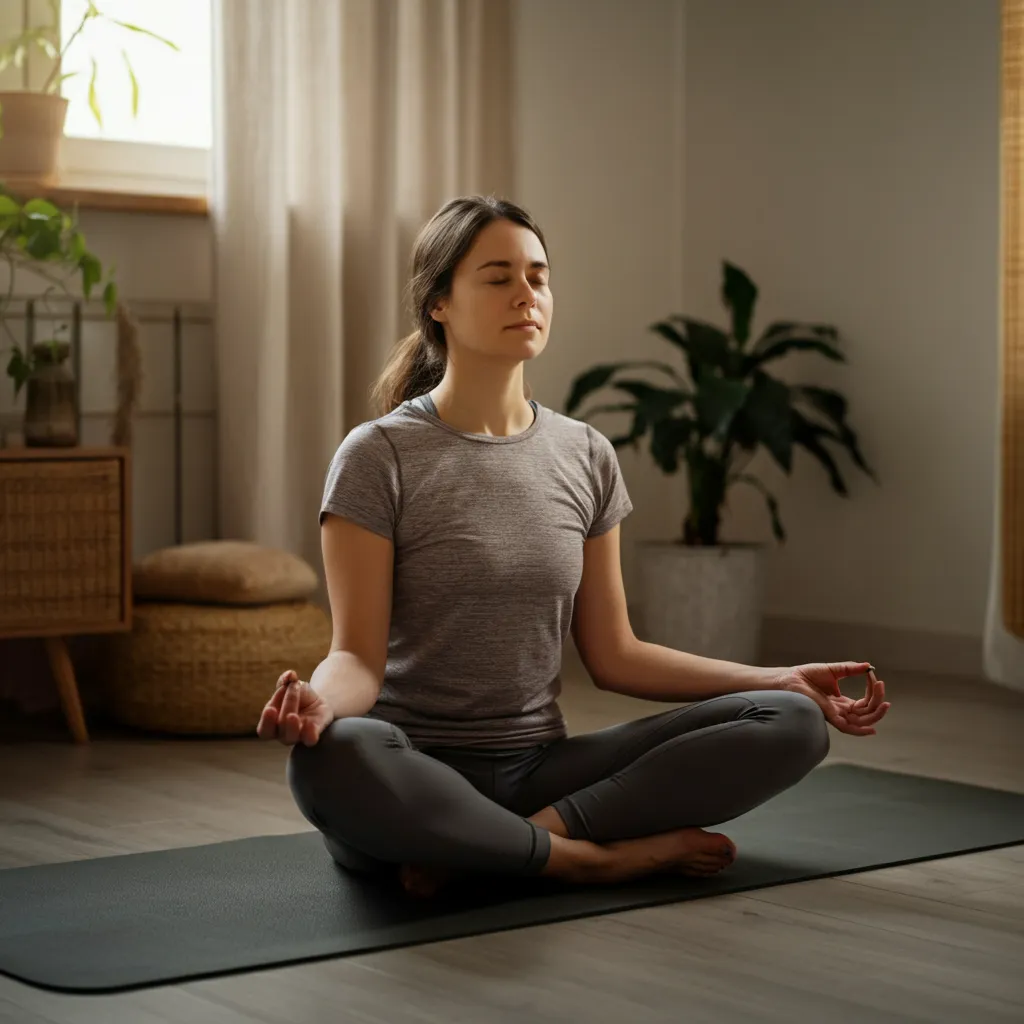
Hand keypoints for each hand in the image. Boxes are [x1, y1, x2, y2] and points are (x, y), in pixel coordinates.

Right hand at [256, 669, 334, 745]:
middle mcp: (283, 733)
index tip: (270, 708)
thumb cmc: (299, 695)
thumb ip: (286, 680)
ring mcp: (298, 736)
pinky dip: (309, 734)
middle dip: (283, 710)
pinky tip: (310, 723)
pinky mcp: (312, 735)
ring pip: (290, 737)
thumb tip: (290, 675)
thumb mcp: (292, 685)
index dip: (266, 721)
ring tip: (293, 714)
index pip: (264, 729)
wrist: (318, 700)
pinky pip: (309, 740)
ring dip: (291, 725)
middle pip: (278, 730)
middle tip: (290, 690)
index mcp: (272, 723)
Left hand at [772, 661, 889, 736]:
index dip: (873, 692)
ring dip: (876, 713)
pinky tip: (872, 728)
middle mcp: (840, 711)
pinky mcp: (829, 716)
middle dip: (878, 702)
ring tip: (885, 702)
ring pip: (862, 721)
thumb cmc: (807, 675)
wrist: (790, 678)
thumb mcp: (834, 670)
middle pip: (866, 713)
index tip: (876, 679)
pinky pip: (848, 728)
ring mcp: (836, 715)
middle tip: (881, 687)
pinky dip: (861, 730)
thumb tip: (868, 666)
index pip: (865, 702)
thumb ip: (851, 669)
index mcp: (842, 702)